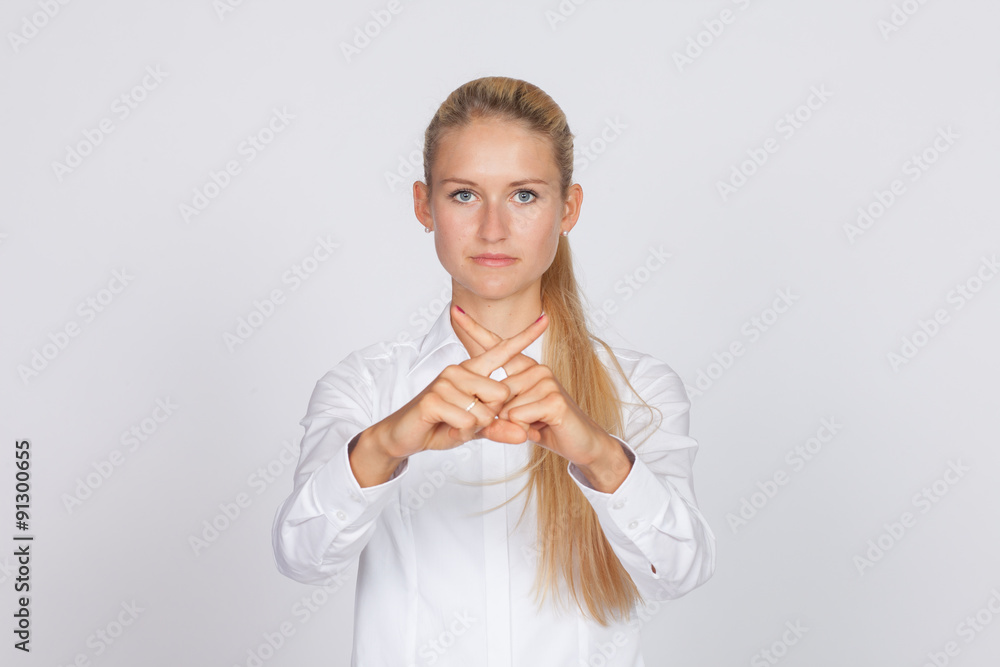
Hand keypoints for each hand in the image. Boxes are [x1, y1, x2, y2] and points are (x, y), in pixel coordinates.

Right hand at [366, 310, 548, 460]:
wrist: (404, 436)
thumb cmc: (440, 426)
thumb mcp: (475, 428)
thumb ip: (500, 428)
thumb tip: (524, 435)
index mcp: (471, 371)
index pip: (502, 351)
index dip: (525, 336)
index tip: (545, 318)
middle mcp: (458, 370)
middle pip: (501, 394)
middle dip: (490, 417)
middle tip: (466, 421)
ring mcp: (444, 381)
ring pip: (485, 412)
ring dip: (473, 428)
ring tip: (453, 425)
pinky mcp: (434, 398)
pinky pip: (468, 421)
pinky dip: (461, 433)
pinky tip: (445, 429)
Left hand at [451, 305, 622, 470]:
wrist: (580, 442)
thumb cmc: (546, 426)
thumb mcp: (516, 415)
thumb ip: (497, 407)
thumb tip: (478, 408)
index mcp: (525, 368)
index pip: (497, 346)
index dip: (474, 329)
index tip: (455, 310)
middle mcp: (536, 368)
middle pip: (495, 392)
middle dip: (501, 416)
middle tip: (526, 422)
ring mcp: (546, 381)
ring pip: (505, 406)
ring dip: (515, 424)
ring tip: (536, 424)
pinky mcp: (554, 399)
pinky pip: (518, 416)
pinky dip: (524, 429)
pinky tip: (542, 427)